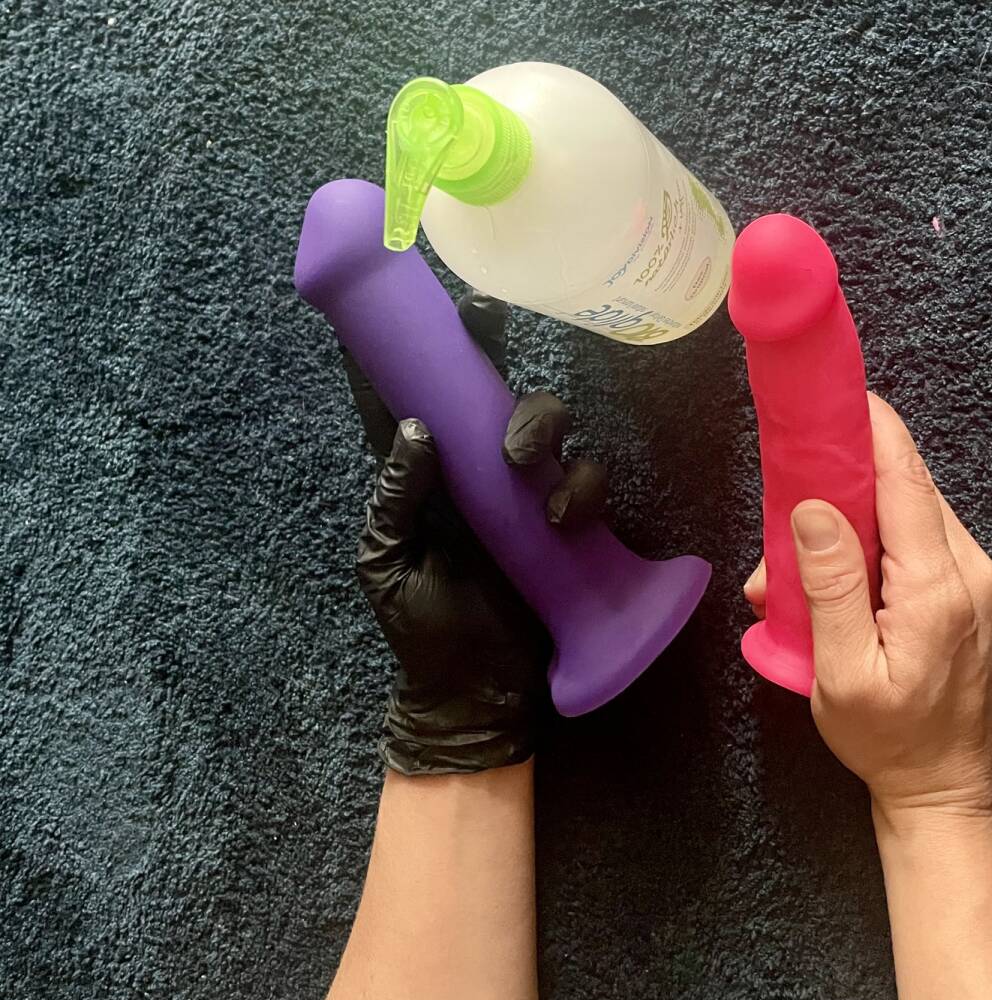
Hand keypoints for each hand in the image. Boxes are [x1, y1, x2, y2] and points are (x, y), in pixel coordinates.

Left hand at [347, 290, 607, 774]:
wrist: (479, 693)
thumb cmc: (424, 631)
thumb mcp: (387, 566)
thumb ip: (395, 500)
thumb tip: (416, 429)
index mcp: (424, 476)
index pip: (416, 395)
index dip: (417, 346)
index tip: (415, 295)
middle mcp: (476, 471)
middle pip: (493, 387)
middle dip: (495, 360)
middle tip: (484, 364)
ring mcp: (526, 495)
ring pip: (547, 425)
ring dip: (540, 429)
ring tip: (524, 469)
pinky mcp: (568, 523)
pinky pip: (584, 481)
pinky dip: (578, 490)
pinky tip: (560, 522)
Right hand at [745, 393, 991, 824]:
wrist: (945, 790)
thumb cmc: (887, 739)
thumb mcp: (843, 671)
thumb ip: (829, 586)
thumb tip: (813, 508)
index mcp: (937, 584)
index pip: (905, 479)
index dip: (871, 429)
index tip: (834, 396)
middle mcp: (968, 569)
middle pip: (906, 490)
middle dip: (844, 482)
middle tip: (788, 499)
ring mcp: (975, 581)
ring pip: (910, 516)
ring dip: (855, 519)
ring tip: (800, 561)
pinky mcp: (969, 594)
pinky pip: (919, 543)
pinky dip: (876, 543)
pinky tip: (839, 577)